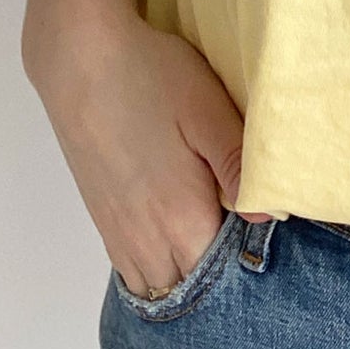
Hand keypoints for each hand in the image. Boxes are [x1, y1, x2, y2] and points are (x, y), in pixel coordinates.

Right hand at [28, 7, 273, 299]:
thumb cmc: (151, 77)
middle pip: (192, 285)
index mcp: (181, 216)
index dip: (249, 256)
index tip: (262, 226)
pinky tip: (173, 237)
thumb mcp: (207, 110)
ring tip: (209, 235)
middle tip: (240, 228)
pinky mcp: (103, 222)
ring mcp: (120, 234)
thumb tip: (269, 214)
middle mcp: (148, 239)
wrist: (81, 63)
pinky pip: (134, 272)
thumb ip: (238, 166)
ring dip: (186, 273)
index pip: (225, 270)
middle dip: (219, 271)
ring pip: (160, 286)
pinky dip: (158, 269)